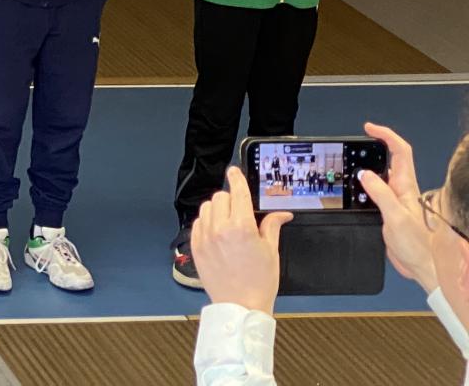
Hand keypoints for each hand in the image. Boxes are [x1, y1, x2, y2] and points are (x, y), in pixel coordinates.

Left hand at [193, 166, 289, 316]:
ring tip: (229, 222)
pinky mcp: (195, 246)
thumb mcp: (271, 251)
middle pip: (221, 197)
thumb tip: (282, 213)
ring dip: (217, 209)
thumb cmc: (259, 281)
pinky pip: (198, 223)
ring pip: (207, 208)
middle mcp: (220, 228)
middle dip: (231, 199)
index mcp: (242, 227)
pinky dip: (207, 222)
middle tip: (240, 210)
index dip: (236, 178)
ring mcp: (205, 237)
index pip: (237, 191)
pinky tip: (218, 233)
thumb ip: (272, 226)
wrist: (240, 305)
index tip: (234, 171)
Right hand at [360, 121, 439, 293]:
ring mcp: (395, 200)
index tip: (369, 129)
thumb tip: (365, 174)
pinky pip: (375, 191)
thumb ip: (381, 194)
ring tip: (352, 164)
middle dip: (374, 147)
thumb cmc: (418, 246)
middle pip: (390, 159)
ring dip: (368, 167)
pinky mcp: (388, 211)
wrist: (423, 267)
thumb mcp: (397, 217)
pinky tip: (355, 190)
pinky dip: (364, 185)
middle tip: (357, 144)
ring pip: (381, 175)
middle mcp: (402, 190)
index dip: (386, 136)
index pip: (400, 152)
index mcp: (407, 186)